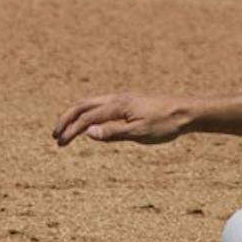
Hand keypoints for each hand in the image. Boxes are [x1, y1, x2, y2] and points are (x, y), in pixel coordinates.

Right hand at [52, 91, 193, 145]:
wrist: (186, 111)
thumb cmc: (165, 124)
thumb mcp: (140, 132)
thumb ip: (113, 132)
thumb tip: (87, 132)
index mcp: (118, 105)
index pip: (87, 117)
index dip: (71, 130)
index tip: (60, 143)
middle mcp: (117, 98)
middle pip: (83, 105)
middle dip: (66, 118)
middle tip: (55, 135)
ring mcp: (122, 99)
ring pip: (91, 103)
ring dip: (76, 115)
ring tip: (66, 129)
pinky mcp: (128, 102)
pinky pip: (101, 105)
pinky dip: (88, 113)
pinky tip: (90, 125)